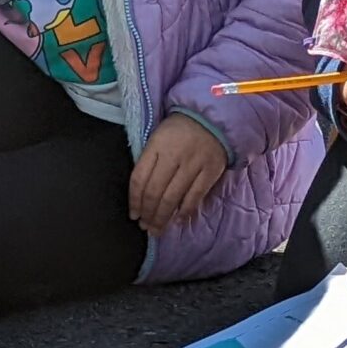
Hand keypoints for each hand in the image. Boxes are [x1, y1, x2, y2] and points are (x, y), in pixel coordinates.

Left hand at [130, 112, 228, 234]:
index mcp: (156, 145)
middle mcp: (173, 156)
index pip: (139, 178)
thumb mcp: (157, 137)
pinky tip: (177, 221)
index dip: (134, 201)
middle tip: (145, 227)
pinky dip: (184, 211)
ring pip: (173, 197)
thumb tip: (141, 193)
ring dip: (162, 217)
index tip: (133, 214)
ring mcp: (192, 164)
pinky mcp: (209, 172)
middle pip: (154, 192)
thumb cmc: (179, 130)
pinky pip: (194, 196)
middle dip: (148, 214)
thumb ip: (149, 160)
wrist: (212, 118)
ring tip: (157, 229)